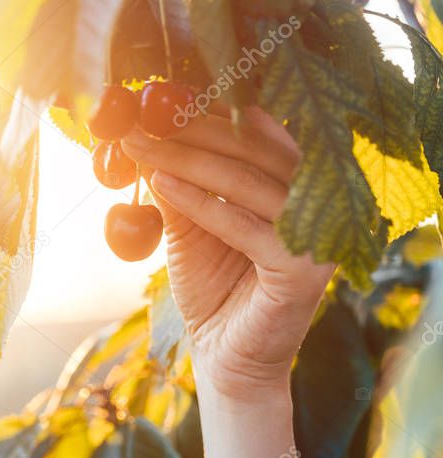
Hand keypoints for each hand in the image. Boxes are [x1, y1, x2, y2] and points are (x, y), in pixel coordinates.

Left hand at [119, 105, 333, 398]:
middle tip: (140, 120)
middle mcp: (317, 204)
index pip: (256, 136)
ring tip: (141, 147)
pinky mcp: (303, 269)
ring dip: (189, 162)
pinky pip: (246, 227)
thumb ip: (181, 185)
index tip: (157, 101)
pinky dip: (201, 204)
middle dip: (192, 133)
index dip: (208, 116)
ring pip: (247, 184)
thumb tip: (150, 133)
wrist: (223, 356)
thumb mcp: (190, 229)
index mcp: (298, 187)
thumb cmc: (211, 289)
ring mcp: (317, 236)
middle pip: (253, 152)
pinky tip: (161, 186)